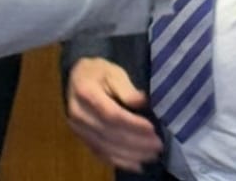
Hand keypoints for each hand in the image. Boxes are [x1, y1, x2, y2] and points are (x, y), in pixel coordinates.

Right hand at [66, 57, 162, 171]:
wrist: (77, 78)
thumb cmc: (98, 73)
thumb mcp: (113, 71)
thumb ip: (126, 87)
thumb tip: (141, 101)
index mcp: (85, 92)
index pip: (110, 113)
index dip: (132, 124)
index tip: (151, 128)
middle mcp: (78, 113)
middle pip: (109, 133)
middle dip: (136, 142)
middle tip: (158, 145)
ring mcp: (78, 128)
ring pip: (105, 147)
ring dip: (130, 154)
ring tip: (151, 155)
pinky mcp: (81, 138)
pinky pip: (100, 153)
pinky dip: (119, 161)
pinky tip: (136, 164)